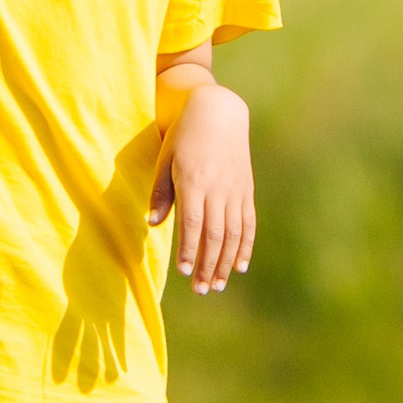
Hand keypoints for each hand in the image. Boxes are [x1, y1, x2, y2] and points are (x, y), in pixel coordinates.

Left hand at [151, 76, 254, 293]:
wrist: (218, 112)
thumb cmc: (183, 136)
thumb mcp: (165, 159)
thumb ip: (161, 193)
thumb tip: (154, 224)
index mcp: (194, 181)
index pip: (193, 224)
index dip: (190, 250)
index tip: (185, 272)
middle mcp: (218, 189)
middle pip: (215, 235)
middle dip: (208, 265)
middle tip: (201, 290)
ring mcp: (235, 190)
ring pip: (234, 233)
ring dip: (226, 261)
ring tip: (218, 285)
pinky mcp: (246, 190)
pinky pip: (248, 223)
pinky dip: (245, 246)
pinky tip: (240, 265)